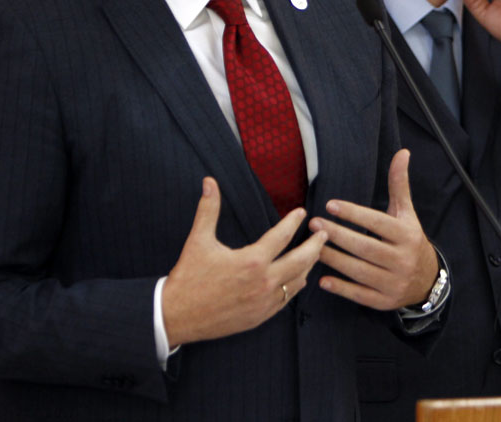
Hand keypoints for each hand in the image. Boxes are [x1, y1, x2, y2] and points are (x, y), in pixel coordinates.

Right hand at [162, 178, 327, 346]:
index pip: (282, 236)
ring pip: (297, 282)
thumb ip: (208, 209)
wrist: (176, 316)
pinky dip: (294, 287)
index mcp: (252, 261)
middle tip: (323, 234)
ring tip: (314, 255)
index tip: (301, 213)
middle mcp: (263, 282)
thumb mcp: (198, 240)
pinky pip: (285, 300)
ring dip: (308, 266)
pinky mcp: (260, 317)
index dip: (293, 222)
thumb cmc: (188, 278)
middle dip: (315, 245)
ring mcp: (264, 302)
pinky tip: (296, 280)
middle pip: (301, 261)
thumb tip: (209, 182)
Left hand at [310, 149, 437, 310]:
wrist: (426, 280)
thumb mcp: (406, 213)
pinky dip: (341, 289)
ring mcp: (394, 282)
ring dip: (334, 260)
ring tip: (312, 248)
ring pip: (360, 271)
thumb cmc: (409, 239)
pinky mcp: (384, 301)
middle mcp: (402, 259)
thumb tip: (402, 152)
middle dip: (337, 235)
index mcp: (407, 235)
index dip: (354, 214)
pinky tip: (323, 280)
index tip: (330, 205)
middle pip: (365, 247)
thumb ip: (399, 184)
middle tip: (314, 225)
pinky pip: (360, 295)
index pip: (377, 223)